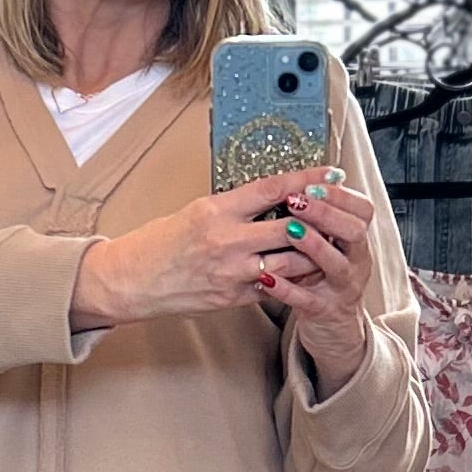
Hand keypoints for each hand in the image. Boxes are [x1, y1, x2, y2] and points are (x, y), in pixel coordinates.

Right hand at [73, 174, 355, 332]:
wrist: (132, 280)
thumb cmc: (160, 243)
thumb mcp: (195, 211)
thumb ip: (234, 207)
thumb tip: (271, 198)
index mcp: (216, 210)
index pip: (272, 189)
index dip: (308, 180)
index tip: (331, 173)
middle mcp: (227, 241)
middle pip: (291, 226)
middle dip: (319, 220)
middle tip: (339, 213)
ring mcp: (232, 272)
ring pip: (291, 262)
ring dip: (313, 253)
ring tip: (328, 244)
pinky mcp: (233, 298)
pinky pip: (275, 287)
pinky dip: (293, 278)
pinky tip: (305, 271)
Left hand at [246, 172, 377, 391]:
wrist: (334, 327)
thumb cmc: (323, 278)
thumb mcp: (328, 245)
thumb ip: (319, 220)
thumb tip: (299, 182)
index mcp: (356, 241)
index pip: (362, 210)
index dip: (341, 195)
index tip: (315, 182)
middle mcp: (356, 262)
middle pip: (354, 232)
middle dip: (326, 213)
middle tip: (298, 201)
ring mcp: (343, 288)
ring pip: (336, 264)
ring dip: (314, 244)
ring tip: (289, 229)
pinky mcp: (324, 311)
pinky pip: (307, 300)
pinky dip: (287, 289)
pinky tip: (267, 278)